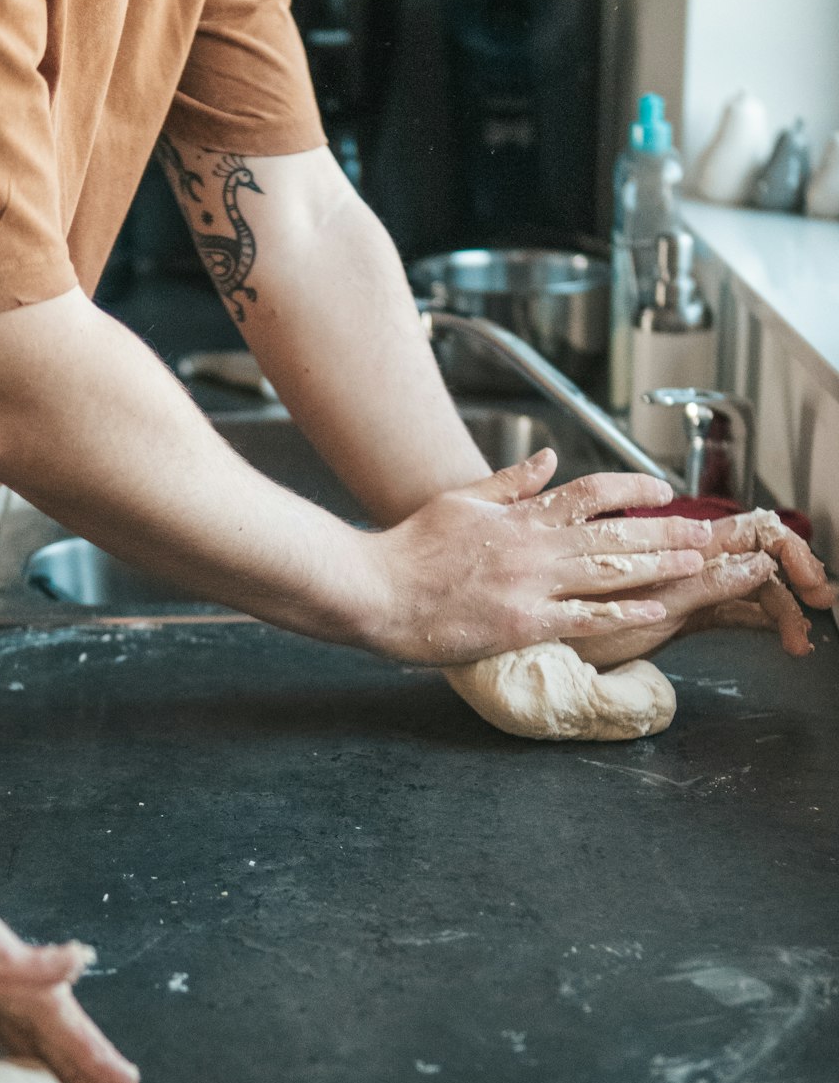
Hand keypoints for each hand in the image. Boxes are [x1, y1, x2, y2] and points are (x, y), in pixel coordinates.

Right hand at [366, 449, 711, 664]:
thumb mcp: (460, 501)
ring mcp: (530, 586)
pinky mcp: (522, 623)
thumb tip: (549, 459)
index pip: (589, 492)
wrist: (375, 591)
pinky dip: (622, 613)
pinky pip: (584, 617)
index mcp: (519, 516)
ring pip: (608, 570)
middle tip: (707, 532)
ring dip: (658, 566)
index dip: (632, 489)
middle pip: (614, 532)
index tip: (662, 491)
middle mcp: (533, 546)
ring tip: (697, 564)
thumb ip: (510, 483)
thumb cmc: (409, 549)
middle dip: (666, 531)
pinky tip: (655, 609)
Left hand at [570, 509, 834, 668]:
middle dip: (797, 572)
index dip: (784, 548)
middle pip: (758, 556)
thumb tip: (754, 559)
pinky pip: (733, 612)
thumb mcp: (638, 594)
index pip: (748, 534)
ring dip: (784, 604)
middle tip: (823, 597)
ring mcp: (687, 587)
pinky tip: (784, 636)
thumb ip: (696, 577)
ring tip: (803, 632)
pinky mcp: (680, 615)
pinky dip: (761, 622)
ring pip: (752, 585)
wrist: (532, 621)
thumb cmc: (568, 600)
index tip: (808, 576)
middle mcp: (687, 562)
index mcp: (678, 546)